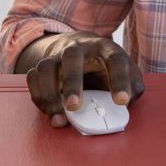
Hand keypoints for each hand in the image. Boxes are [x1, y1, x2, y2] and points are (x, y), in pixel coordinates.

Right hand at [21, 31, 144, 126]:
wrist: (80, 47)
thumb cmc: (105, 64)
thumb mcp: (125, 71)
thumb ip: (132, 84)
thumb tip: (130, 99)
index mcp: (106, 47)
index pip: (115, 59)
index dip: (120, 80)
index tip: (122, 101)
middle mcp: (79, 47)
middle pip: (72, 57)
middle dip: (72, 82)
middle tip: (75, 106)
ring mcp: (57, 55)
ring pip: (46, 67)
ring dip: (50, 94)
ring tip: (59, 117)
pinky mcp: (43, 64)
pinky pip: (33, 77)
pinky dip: (38, 97)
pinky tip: (49, 111)